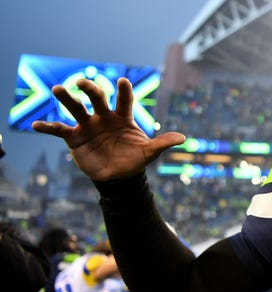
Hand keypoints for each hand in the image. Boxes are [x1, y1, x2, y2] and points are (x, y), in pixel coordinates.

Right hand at [32, 78, 184, 180]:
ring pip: (76, 108)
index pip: (123, 100)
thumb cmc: (134, 160)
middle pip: (96, 98)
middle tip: (82, 83)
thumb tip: (183, 139)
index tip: (123, 81)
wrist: (118, 177)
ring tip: (57, 89)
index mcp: (122, 117)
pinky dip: (47, 127)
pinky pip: (59, 130)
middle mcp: (104, 117)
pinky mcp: (74, 138)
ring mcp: (88, 126)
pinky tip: (35, 125)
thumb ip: (162, 144)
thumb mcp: (149, 153)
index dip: (123, 91)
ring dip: (66, 99)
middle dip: (90, 89)